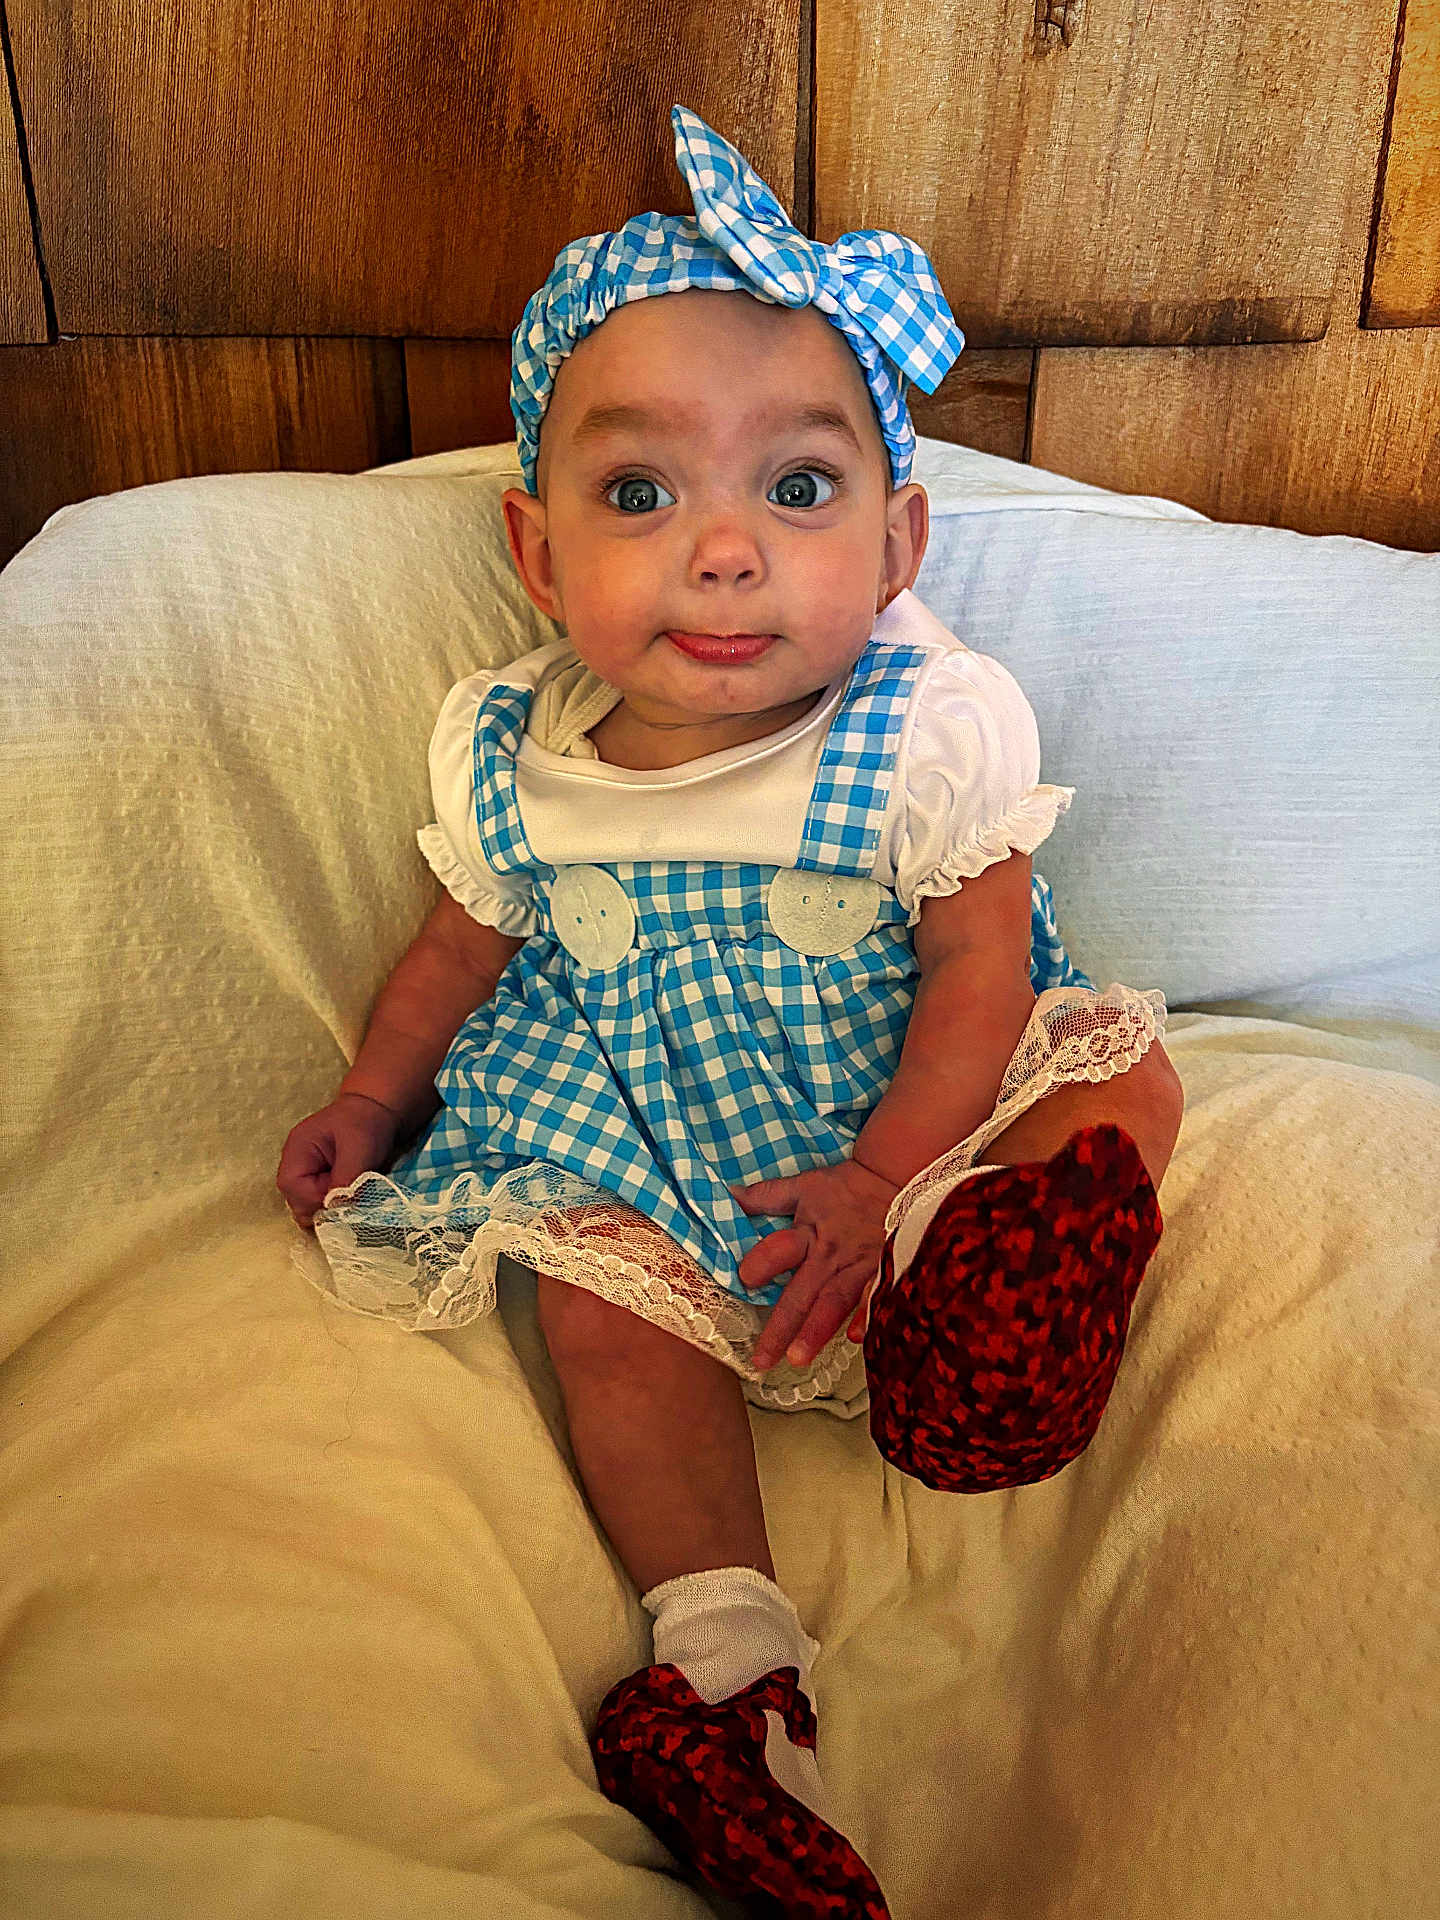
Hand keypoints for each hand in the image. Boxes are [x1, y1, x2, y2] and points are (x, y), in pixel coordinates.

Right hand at [275, 1092, 403, 1230]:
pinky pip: (322, 1206)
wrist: (377, 1112)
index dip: (315, 1198)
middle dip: (323, 1207)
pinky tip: (353, 1194)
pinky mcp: (320, 1185)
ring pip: (309, 1209)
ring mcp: (307, 1177)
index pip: (291, 1186)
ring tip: (353, 1193)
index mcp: (298, 1151)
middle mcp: (296, 1166)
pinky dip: (337, 1207)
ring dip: (331, 1209)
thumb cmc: (366, 1123)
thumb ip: (346, 1178)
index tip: (343, 1197)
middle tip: (351, 1196)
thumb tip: (337, 1209)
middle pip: (296, 1202)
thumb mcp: (359, 1149)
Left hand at [729, 1157, 899, 1371]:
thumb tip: (727, 1196)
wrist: (893, 1178)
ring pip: (834, 1303)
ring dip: (816, 1331)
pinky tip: (856, 1338)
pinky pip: (876, 1298)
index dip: (764, 1262)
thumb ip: (764, 1198)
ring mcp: (858, 1267)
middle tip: (762, 1359)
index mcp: (807, 1235)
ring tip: (798, 1358)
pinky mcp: (883, 1273)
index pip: (781, 1250)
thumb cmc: (844, 1187)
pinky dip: (867, 1317)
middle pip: (802, 1294)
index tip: (746, 1279)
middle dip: (781, 1327)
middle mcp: (829, 1256)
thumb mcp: (802, 1187)